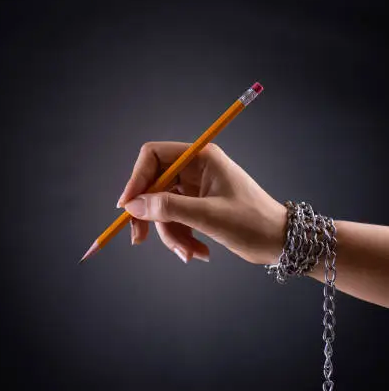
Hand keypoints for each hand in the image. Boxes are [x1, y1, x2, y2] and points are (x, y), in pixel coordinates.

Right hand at [117, 142, 286, 264]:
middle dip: (149, 215)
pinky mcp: (197, 206)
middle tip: (139, 239)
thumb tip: (133, 205)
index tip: (127, 206)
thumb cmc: (253, 223)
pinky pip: (174, 219)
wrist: (282, 242)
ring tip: (189, 254)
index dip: (136, 179)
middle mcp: (195, 168)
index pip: (153, 156)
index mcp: (201, 158)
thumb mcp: (208, 216)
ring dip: (170, 234)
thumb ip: (169, 208)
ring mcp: (195, 188)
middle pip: (153, 185)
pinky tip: (197, 252)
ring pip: (162, 208)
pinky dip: (180, 238)